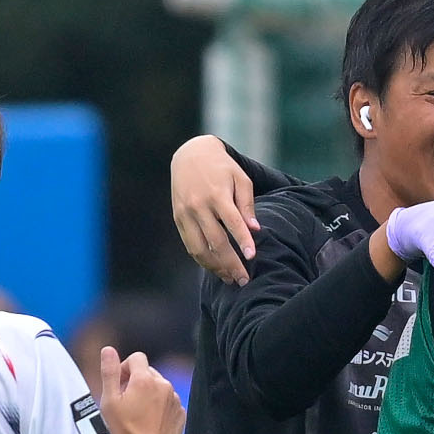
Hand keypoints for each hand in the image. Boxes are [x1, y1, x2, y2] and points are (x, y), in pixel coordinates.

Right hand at [99, 345, 185, 433]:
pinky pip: (169, 400)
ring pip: (159, 386)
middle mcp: (164, 385)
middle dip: (136, 380)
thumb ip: (109, 372)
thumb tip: (108, 350)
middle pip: (148, 371)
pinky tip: (151, 419)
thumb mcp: (109, 400)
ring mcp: (175, 399)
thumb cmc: (126, 430)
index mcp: (145, 380)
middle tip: (127, 400)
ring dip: (149, 392)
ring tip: (139, 411)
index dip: (125, 367)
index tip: (121, 383)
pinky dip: (160, 405)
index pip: (137, 357)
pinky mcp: (181, 412)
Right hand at [170, 136, 258, 285]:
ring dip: (215, 267)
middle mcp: (198, 205)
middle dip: (230, 263)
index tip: (252, 257)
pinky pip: (189, 245)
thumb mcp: (240, 178)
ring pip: (199, 248)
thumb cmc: (222, 167)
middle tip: (244, 280)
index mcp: (216, 194)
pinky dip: (202, 259)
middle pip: (216, 241)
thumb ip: (247, 204)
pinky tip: (215, 268)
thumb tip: (256, 229)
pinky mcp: (178, 218)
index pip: (232, 222)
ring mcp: (185, 213)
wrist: (190, 154)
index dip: (242, 241)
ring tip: (230, 279)